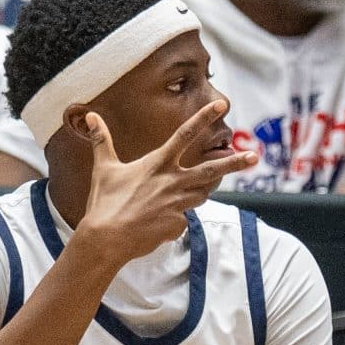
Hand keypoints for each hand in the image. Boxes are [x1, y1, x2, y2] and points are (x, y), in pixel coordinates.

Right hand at [72, 98, 257, 265]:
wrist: (106, 239)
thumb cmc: (104, 202)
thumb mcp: (103, 168)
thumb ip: (101, 140)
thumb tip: (90, 117)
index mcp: (157, 163)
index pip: (185, 134)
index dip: (204, 117)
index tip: (222, 105)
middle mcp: (173, 181)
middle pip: (212, 169)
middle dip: (235, 162)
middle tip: (254, 156)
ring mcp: (178, 204)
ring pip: (201, 194)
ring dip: (200, 190)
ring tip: (187, 192)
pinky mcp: (177, 224)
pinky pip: (182, 219)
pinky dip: (173, 218)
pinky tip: (155, 223)